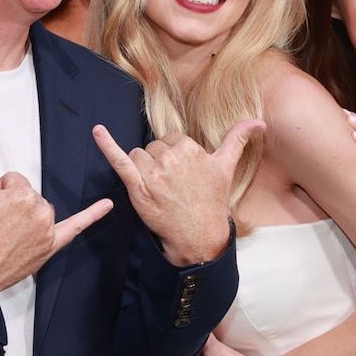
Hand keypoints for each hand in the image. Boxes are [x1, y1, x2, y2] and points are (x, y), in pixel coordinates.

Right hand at [0, 132, 111, 305]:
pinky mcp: (50, 247)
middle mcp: (39, 213)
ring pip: (41, 208)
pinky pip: (75, 228)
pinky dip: (91, 216)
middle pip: (28, 193)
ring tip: (4, 231)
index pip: (14, 180)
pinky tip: (106, 206)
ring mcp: (47, 232)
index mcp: (21, 196)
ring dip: (26, 214)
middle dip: (11, 203)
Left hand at [93, 120, 263, 264]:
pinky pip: (119, 161)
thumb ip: (238, 140)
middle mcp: (170, 158)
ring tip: (159, 190)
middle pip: (152, 148)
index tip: (181, 175)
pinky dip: (106, 145)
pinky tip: (97, 131)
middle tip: (172, 186)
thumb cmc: (212, 200)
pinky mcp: (137, 187)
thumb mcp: (226, 167)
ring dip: (142, 170)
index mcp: (189, 148)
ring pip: (137, 157)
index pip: (169, 140)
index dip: (172, 157)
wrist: (199, 234)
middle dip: (158, 164)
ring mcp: (153, 173)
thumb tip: (258, 122)